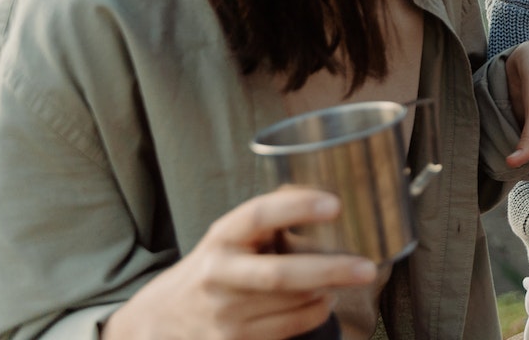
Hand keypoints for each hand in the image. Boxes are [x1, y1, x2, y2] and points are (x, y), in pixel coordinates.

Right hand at [102, 187, 377, 339]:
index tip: (335, 204)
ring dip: (326, 293)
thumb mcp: (231, 235)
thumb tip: (330, 200)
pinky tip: (320, 301)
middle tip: (367, 268)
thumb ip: (268, 222)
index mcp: (221, 237)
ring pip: (293, 306)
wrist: (161, 319)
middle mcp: (218, 275)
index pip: (258, 215)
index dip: (297, 208)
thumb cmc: (216, 265)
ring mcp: (224, 314)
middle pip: (280, 275)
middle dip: (329, 271)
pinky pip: (290, 330)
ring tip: (342, 278)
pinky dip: (314, 313)